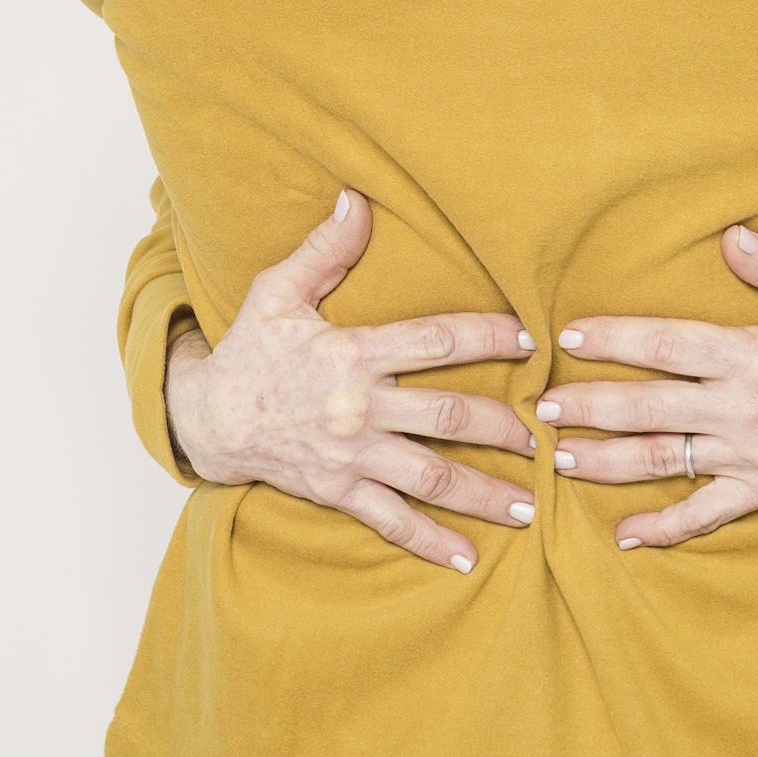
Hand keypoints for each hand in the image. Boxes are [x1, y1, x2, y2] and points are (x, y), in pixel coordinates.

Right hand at [165, 188, 539, 573]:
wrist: (208, 419)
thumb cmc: (252, 351)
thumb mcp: (278, 293)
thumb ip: (324, 249)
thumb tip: (357, 198)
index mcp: (352, 354)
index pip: (435, 341)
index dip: (488, 336)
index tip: (532, 338)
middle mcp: (358, 409)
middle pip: (448, 417)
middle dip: (504, 428)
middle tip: (549, 434)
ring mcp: (350, 457)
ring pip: (431, 477)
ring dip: (484, 493)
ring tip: (530, 506)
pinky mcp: (338, 492)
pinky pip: (391, 521)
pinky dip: (430, 542)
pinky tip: (469, 558)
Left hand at [539, 224, 757, 549]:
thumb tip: (731, 235)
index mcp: (754, 356)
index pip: (668, 344)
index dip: (615, 340)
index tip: (569, 335)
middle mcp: (748, 409)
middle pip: (651, 408)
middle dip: (591, 407)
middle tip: (543, 406)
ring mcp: (752, 455)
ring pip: (665, 460)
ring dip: (607, 462)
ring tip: (559, 457)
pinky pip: (705, 514)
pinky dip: (664, 528)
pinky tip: (623, 534)